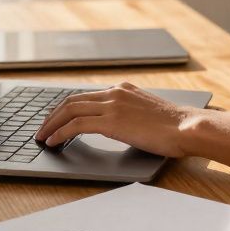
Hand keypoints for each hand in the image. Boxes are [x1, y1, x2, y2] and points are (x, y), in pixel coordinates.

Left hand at [33, 82, 202, 157]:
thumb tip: (121, 127)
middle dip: (52, 115)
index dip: (66, 108)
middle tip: (42, 128)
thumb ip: (131, 114)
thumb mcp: (149, 113)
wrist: (187, 127)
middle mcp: (114, 92)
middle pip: (72, 100)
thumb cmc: (175, 127)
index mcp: (123, 89)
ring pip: (69, 110)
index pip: (85, 96)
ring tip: (42, 136)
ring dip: (51, 124)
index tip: (56, 119)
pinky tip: (54, 141)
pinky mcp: (111, 121)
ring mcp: (112, 105)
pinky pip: (76, 125)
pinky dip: (60, 132)